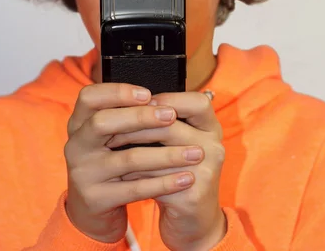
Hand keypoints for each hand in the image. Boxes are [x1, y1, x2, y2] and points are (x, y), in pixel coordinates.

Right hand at [63, 83, 203, 242]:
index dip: (117, 92)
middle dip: (141, 117)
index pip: (89, 97)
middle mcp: (76, 146)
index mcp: (78, 123)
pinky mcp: (96, 199)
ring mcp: (83, 174)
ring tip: (195, 152)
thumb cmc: (109, 161)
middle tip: (171, 115)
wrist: (93, 210)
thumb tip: (166, 100)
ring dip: (166, 155)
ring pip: (129, 159)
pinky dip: (165, 183)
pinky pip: (136, 188)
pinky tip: (186, 178)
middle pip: (103, 122)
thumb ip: (126, 116)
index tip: (148, 94)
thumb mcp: (109, 137)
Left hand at [107, 92, 226, 250]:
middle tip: (111, 123)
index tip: (140, 102)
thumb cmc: (178, 174)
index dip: (167, 99)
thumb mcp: (178, 144)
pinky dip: (133, 174)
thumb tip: (129, 101)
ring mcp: (206, 172)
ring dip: (130, 147)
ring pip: (160, 152)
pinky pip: (155, 180)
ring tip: (110, 143)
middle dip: (136, 123)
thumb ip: (164, 123)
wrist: (194, 224)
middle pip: (171, 125)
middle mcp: (214, 146)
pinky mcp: (191, 196)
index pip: (197, 101)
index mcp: (211, 128)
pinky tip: (119, 171)